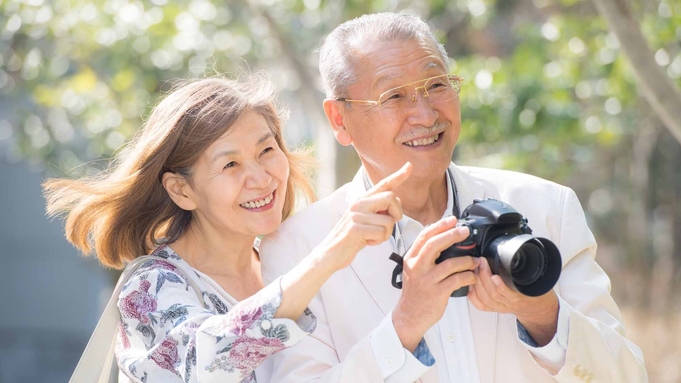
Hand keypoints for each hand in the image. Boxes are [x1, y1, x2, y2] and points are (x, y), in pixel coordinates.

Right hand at [319, 162, 412, 269]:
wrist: (330, 253)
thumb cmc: (352, 238)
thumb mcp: (366, 220)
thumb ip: (378, 209)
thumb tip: (396, 199)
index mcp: (362, 200)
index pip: (383, 184)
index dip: (398, 176)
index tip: (409, 166)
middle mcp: (358, 203)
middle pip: (391, 197)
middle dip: (397, 213)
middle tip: (388, 225)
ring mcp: (355, 215)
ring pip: (388, 221)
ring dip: (385, 234)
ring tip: (371, 237)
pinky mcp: (354, 228)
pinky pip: (381, 233)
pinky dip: (378, 241)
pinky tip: (366, 242)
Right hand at [392, 217, 479, 351]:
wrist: (409, 315)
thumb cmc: (415, 292)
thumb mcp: (414, 269)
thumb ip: (424, 255)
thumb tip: (442, 237)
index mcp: (411, 258)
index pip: (424, 236)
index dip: (439, 226)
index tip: (452, 220)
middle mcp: (417, 267)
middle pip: (434, 244)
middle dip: (452, 235)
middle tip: (465, 231)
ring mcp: (426, 280)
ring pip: (450, 263)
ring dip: (466, 260)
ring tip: (475, 261)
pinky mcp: (437, 293)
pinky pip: (457, 280)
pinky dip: (467, 276)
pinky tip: (472, 276)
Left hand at [467, 257, 558, 345]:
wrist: (537, 307)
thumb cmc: (536, 292)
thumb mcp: (535, 278)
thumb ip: (526, 268)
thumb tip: (517, 249)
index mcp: (521, 295)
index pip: (506, 292)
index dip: (498, 284)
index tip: (493, 272)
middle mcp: (510, 303)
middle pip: (492, 293)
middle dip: (484, 276)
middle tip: (480, 262)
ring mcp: (501, 307)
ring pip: (485, 299)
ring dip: (477, 283)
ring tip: (475, 269)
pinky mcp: (495, 308)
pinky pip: (481, 305)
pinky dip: (473, 295)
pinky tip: (470, 285)